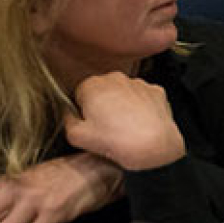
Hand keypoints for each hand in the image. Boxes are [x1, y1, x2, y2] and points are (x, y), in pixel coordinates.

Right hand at [64, 73, 185, 171]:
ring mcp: (139, 82)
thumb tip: (68, 113)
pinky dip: (141, 108)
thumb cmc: (115, 141)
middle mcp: (116, 78)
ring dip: (122, 106)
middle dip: (103, 106)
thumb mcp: (76, 136)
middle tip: (107, 128)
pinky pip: (143, 98)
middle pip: (103, 91)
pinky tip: (141, 124)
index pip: (80, 94)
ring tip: (125, 128)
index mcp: (92, 85)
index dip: (83, 111)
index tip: (89, 124)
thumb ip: (67, 120)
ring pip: (124, 93)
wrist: (154, 145)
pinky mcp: (157, 91)